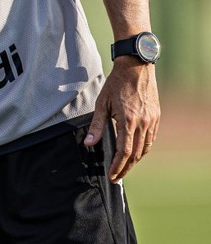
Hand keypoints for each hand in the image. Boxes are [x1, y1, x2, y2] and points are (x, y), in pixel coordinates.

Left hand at [84, 56, 159, 182]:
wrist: (136, 68)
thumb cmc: (116, 84)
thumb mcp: (101, 104)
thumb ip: (96, 126)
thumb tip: (89, 144)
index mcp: (128, 121)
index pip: (124, 151)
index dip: (117, 166)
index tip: (111, 176)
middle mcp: (142, 123)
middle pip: (136, 154)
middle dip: (125, 168)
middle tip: (116, 177)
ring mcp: (152, 120)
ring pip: (145, 148)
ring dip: (135, 160)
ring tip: (124, 167)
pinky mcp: (156, 117)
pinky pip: (151, 139)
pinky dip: (143, 148)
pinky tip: (136, 152)